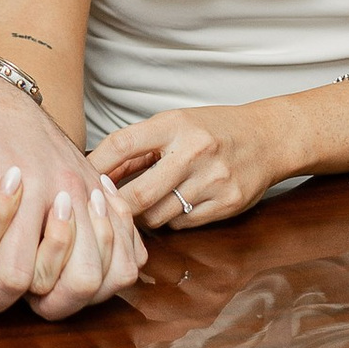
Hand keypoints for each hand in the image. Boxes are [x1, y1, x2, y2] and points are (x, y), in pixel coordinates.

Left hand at [0, 72, 144, 321]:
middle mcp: (69, 192)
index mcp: (27, 189)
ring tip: (48, 283)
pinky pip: (131, 249)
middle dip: (44, 304)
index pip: (18, 275)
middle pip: (80, 282)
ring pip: (115, 272)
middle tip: (14, 290)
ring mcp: (93, 193)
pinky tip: (79, 264)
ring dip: (82, 291)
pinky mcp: (104, 194)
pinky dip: (113, 268)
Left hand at [97, 102, 292, 229]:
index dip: (96, 166)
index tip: (80, 179)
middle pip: (139, 195)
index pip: (122, 145)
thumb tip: (96, 172)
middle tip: (104, 210)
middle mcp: (195, 152)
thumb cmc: (213, 129)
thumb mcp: (175, 125)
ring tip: (145, 205)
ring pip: (159, 216)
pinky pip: (183, 223)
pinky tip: (177, 204)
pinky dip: (172, 219)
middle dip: (116, 207)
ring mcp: (213, 180)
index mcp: (175, 125)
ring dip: (145, 216)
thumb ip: (138, 149)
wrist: (268, 138)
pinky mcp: (227, 204)